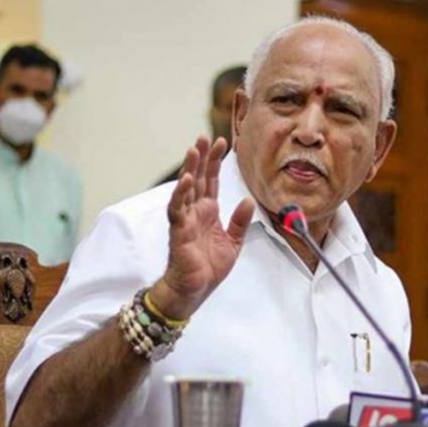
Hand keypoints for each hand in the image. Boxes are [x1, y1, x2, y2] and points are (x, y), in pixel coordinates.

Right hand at [150, 136, 254, 319]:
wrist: (194, 290)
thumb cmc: (208, 267)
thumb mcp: (234, 242)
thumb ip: (240, 221)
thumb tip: (249, 200)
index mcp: (209, 212)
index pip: (213, 181)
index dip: (216, 162)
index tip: (222, 142)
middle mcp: (196, 211)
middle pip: (200, 178)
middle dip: (203, 157)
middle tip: (206, 136)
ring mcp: (186, 219)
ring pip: (187, 188)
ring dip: (190, 168)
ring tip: (194, 149)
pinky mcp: (179, 230)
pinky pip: (178, 208)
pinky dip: (181, 194)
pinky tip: (187, 179)